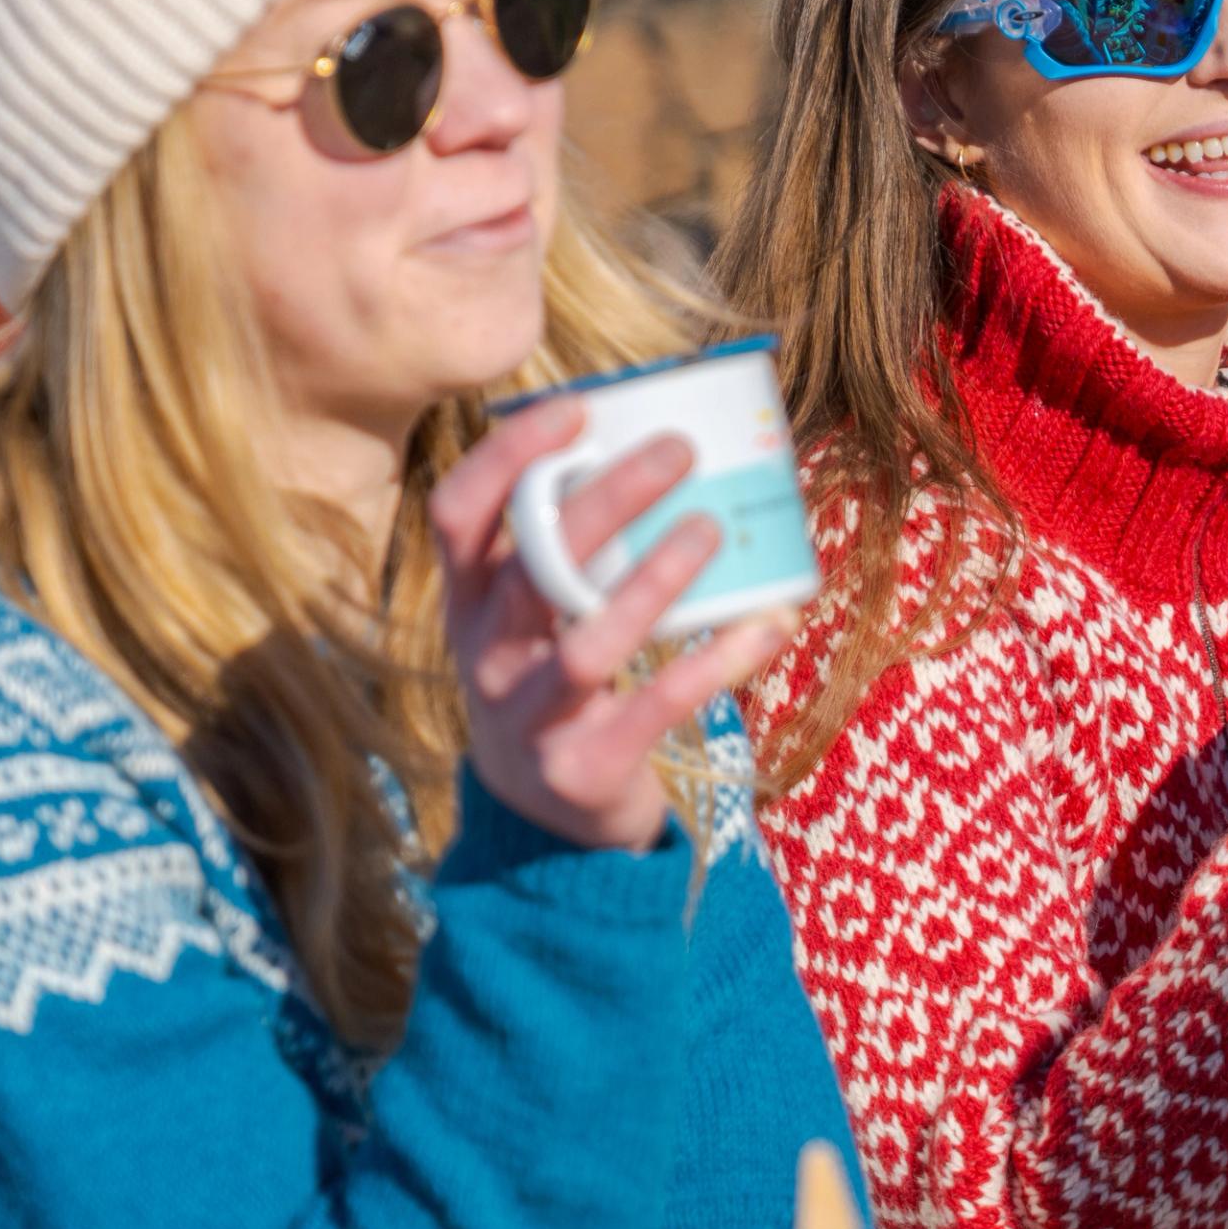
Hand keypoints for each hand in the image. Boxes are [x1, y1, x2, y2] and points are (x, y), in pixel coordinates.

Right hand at [430, 398, 794, 849]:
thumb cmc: (558, 685)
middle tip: (679, 450)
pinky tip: (767, 623)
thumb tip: (656, 452)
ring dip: (652, 580)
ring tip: (711, 530)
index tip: (577, 407)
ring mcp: (527, 715)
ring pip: (585, 641)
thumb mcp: (536, 620)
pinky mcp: (581, 767)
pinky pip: (655, 705)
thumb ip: (571, 551)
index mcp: (469, 603)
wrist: (548, 821)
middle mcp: (484, 655)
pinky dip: (716, 661)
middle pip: (533, 564)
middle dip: (606, 498)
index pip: (460, 513)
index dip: (509, 455)